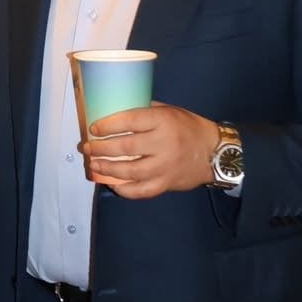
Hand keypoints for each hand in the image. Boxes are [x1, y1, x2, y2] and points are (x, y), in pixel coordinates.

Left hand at [82, 101, 217, 198]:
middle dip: (100, 148)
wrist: (215, 152)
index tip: (93, 129)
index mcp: (163, 121)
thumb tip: (114, 111)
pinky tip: (112, 184)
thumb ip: (145, 111)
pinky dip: (125, 190)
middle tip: (86, 148)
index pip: (129, 121)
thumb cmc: (188, 127)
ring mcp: (165, 166)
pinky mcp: (167, 184)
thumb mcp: (169, 110)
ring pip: (130, 171)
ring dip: (107, 169)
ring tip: (93, 165)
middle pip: (125, 147)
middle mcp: (164, 143)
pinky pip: (142, 191)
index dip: (108, 125)